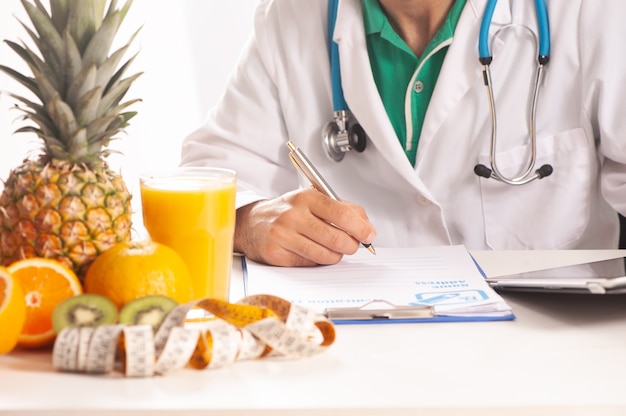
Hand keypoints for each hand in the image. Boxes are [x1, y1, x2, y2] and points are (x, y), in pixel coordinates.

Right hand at [234, 188, 375, 266]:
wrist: (251, 223)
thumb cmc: (286, 211)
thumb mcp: (312, 200)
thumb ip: (342, 208)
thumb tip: (366, 224)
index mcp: (306, 197)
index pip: (342, 214)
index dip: (361, 228)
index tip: (369, 235)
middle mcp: (293, 215)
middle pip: (337, 238)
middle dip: (351, 246)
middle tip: (352, 245)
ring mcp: (283, 235)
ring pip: (325, 255)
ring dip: (335, 256)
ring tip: (332, 249)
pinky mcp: (277, 254)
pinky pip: (309, 264)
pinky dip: (317, 261)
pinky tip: (312, 252)